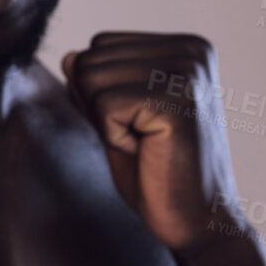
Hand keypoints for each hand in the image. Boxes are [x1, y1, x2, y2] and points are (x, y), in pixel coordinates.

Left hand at [61, 32, 244, 250]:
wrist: (198, 220)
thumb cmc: (156, 171)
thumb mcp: (115, 118)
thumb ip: (94, 85)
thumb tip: (68, 55)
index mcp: (183, 46)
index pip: (99, 45)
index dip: (101, 93)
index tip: (141, 122)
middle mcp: (190, 50)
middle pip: (89, 59)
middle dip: (99, 107)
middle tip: (143, 138)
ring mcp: (187, 72)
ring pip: (90, 78)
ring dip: (106, 122)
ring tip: (147, 143)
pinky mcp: (177, 100)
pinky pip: (104, 106)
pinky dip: (114, 137)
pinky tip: (149, 151)